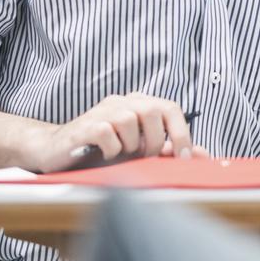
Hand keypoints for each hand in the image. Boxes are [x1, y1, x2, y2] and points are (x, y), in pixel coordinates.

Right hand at [26, 93, 192, 171]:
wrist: (56, 151)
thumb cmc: (102, 151)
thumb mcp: (139, 151)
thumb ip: (169, 150)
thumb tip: (203, 155)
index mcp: (139, 104)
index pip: (170, 109)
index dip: (181, 133)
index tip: (185, 158)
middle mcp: (122, 102)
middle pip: (153, 110)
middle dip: (156, 140)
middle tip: (146, 157)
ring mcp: (102, 111)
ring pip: (130, 120)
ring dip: (131, 145)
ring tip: (121, 155)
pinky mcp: (85, 125)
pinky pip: (107, 133)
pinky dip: (112, 149)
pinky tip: (105, 154)